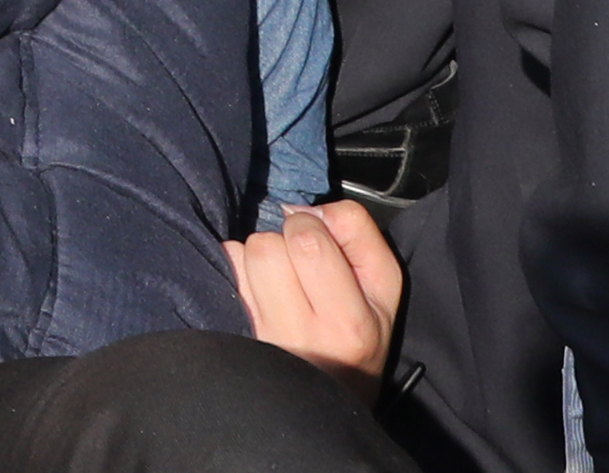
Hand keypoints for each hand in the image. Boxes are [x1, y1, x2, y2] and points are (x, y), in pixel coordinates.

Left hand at [229, 199, 403, 381]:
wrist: (324, 400)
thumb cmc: (357, 337)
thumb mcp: (380, 290)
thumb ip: (357, 236)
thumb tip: (302, 209)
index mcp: (356, 319)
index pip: (323, 233)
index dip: (318, 223)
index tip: (326, 242)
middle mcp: (315, 331)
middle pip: (282, 239)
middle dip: (288, 236)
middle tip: (301, 261)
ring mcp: (273, 334)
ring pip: (252, 251)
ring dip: (263, 254)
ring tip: (282, 280)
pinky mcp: (240, 332)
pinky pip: (228, 268)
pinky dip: (239, 268)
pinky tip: (259, 290)